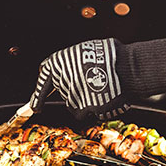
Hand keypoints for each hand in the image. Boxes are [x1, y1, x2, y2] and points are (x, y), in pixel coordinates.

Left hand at [30, 35, 165, 119]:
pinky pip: (84, 113)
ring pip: (74, 105)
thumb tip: (65, 73)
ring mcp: (71, 95)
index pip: (43, 82)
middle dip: (76, 90)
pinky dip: (92, 109)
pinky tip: (103, 99)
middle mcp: (60, 80)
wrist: (129, 68)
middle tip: (94, 82)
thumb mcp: (85, 51)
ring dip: (85, 100)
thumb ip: (70, 64)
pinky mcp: (83, 108)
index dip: (39, 96)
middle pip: (64, 94)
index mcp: (57, 63)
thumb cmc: (111, 56)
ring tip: (102, 88)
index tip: (36, 107)